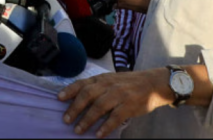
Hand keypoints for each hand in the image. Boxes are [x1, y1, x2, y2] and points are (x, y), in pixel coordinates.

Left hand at [58, 68, 172, 137]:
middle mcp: (109, 85)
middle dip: (75, 108)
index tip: (59, 99)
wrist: (153, 83)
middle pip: (88, 95)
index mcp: (102, 78)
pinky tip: (98, 134)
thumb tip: (77, 98)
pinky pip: (115, 117)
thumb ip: (96, 87)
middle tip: (66, 119)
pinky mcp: (129, 106)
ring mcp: (119, 95)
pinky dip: (105, 127)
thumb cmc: (128, 83)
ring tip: (78, 130)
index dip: (69, 90)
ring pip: (99, 107)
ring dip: (87, 120)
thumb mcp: (111, 80)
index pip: (82, 83)